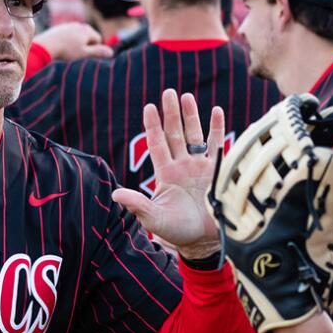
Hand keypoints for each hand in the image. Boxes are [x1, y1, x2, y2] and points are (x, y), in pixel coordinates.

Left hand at [33, 22, 113, 61]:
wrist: (46, 46)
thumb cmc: (66, 51)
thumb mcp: (84, 54)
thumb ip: (98, 52)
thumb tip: (111, 52)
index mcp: (87, 30)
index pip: (98, 40)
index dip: (94, 50)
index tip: (85, 56)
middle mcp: (79, 25)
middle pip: (88, 37)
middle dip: (85, 46)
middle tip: (76, 55)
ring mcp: (69, 26)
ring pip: (78, 37)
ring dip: (76, 44)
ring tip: (68, 53)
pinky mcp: (60, 29)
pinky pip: (68, 37)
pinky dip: (67, 42)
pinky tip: (61, 48)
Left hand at [112, 89, 222, 259]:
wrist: (204, 241)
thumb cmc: (177, 232)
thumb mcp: (154, 219)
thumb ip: (137, 205)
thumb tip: (115, 194)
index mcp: (166, 174)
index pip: (157, 144)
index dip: (153, 126)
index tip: (149, 107)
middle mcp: (182, 166)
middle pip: (175, 134)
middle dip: (171, 113)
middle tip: (168, 91)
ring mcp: (200, 168)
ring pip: (195, 136)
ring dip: (191, 116)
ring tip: (186, 96)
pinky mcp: (217, 172)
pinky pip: (217, 146)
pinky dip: (217, 128)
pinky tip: (215, 110)